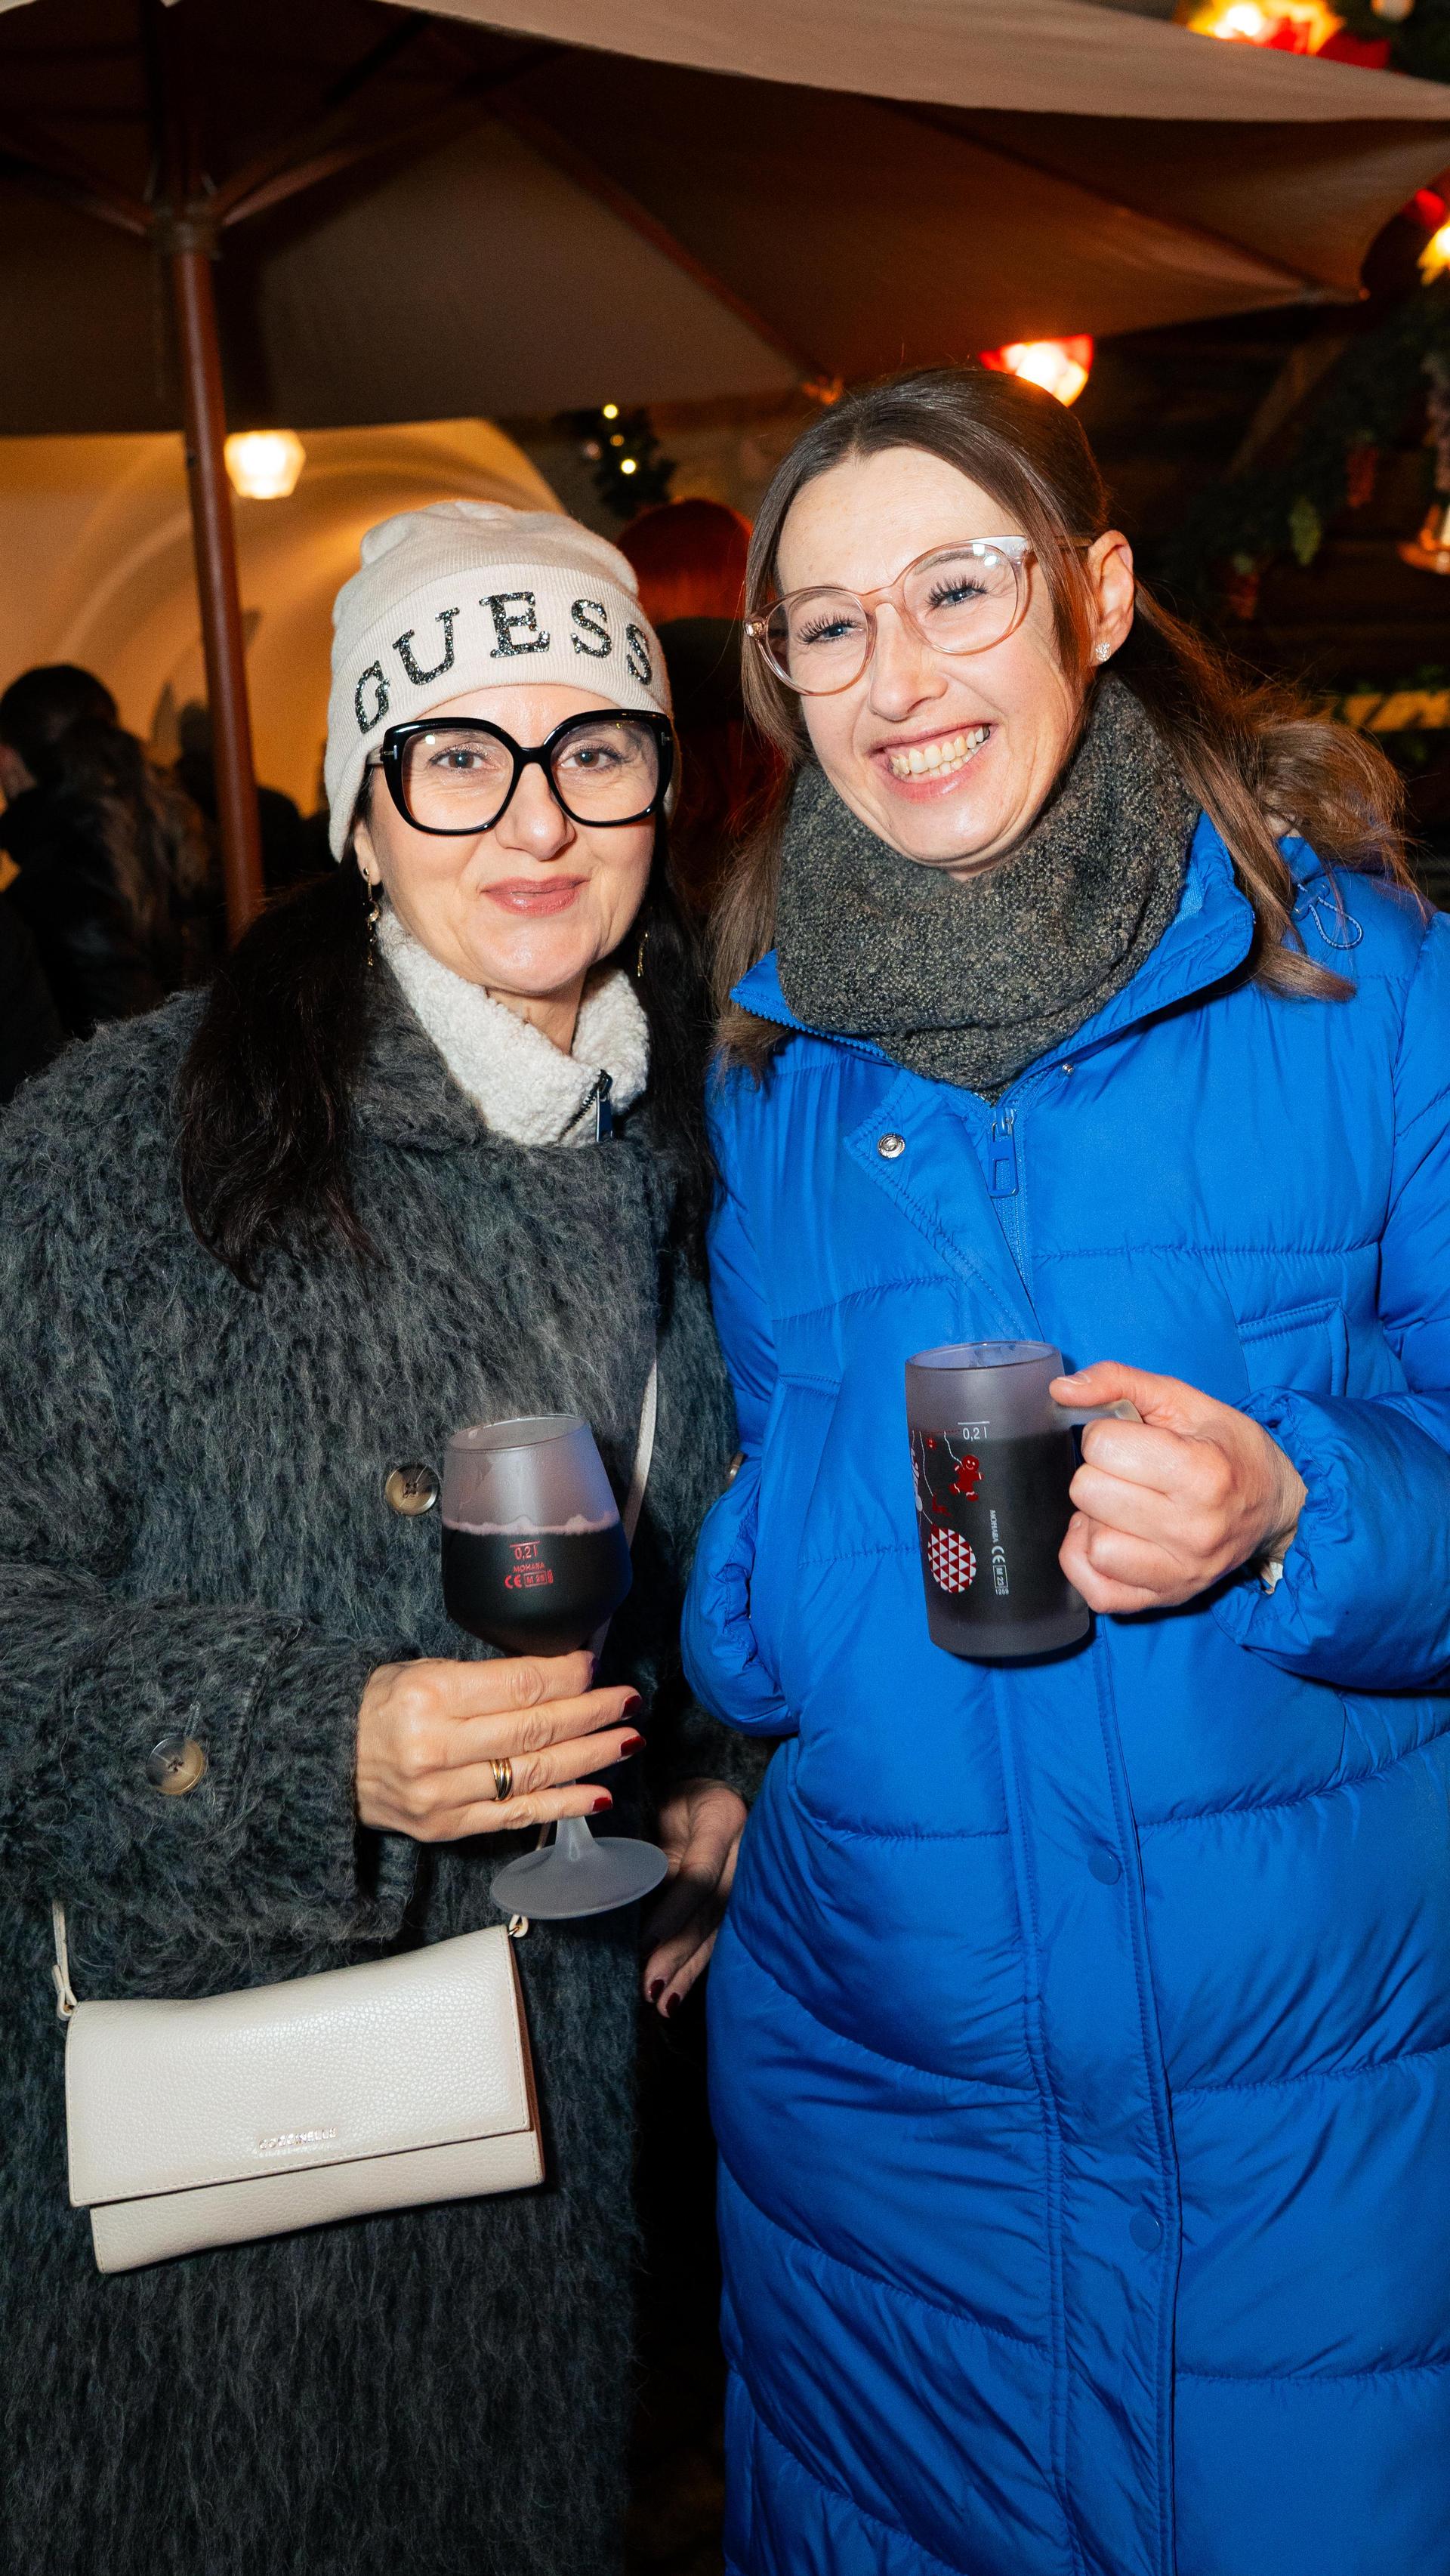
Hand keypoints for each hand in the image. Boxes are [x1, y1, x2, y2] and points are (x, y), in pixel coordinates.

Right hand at [355, 1652, 643, 1840]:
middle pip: (535, 1730)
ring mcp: (443, 1794)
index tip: (594, 1667)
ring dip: (590, 1757)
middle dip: (591, 1713)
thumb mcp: (423, 1670)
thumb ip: (486, 1677)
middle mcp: (438, 1748)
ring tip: (627, 1739)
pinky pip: (519, 1815)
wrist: (325, 1760)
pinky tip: (599, 1793)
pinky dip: (564, 1805)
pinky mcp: (447, 1827)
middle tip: (628, 1701)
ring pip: (535, 1774)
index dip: (566, 1676)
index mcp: (430, 1696)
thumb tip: (558, 1675)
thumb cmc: (380, 1705)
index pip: (518, 1686)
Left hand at [641, 1779, 747, 2016]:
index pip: (701, 1873)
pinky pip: (717, 1933)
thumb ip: (648, 1838)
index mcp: (722, 1815)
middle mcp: (744, 1848)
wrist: (708, 1789)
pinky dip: (695, 1966)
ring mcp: (746, 1874)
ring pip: (718, 1928)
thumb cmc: (676, 1791)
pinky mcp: (737, 1896)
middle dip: (680, 1951)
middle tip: (651, 1986)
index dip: (675, 1910)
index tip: (647, 1940)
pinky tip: (676, 1997)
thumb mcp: (662, 1799)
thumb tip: (611, 1885)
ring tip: (663, 2003)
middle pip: (712, 1909)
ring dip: (688, 1969)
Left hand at [1053, 1361, 1305, 1616]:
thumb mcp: (1185, 1401)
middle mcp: (1193, 1530)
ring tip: (1121, 1507)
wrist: (1275, 1506)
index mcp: (1202, 1473)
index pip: (1102, 1447)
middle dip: (1098, 1473)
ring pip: (1091, 1545)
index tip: (1131, 1440)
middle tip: (1127, 1473)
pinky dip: (1088, 1563)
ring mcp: (1180, 1573)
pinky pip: (1095, 1591)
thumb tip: (1060, 1390)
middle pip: (1088, 1493)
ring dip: (1094, 1520)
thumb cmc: (1229, 1449)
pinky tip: (1110, 1538)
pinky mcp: (1164, 1600)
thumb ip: (1120, 1382)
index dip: (1106, 1435)